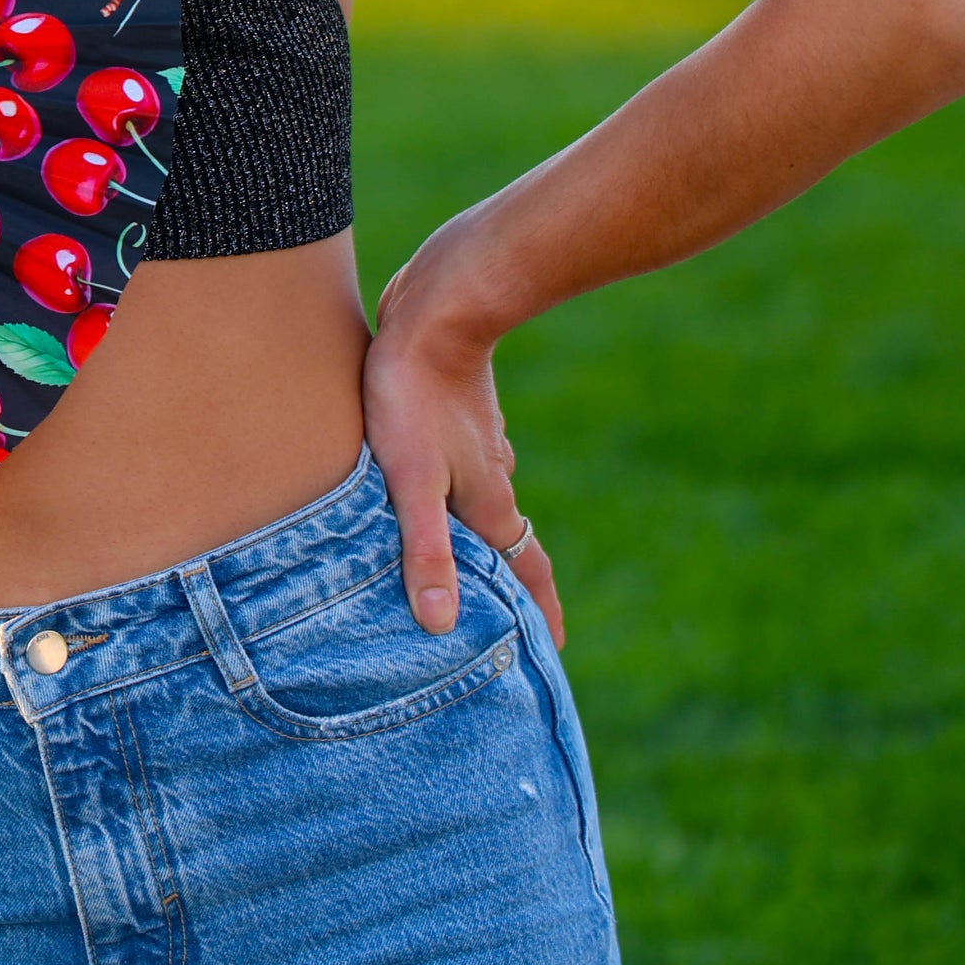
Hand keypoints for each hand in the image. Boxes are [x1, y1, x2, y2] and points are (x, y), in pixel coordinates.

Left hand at [366, 255, 565, 648]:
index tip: (552, 652)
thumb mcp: (412, 480)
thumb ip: (426, 549)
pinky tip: (440, 490)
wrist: (435, 312)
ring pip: (487, 503)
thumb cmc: (416, 396)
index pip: (524, 571)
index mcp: (490, 504)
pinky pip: (465, 470)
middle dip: (510, 583)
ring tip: (468, 563)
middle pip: (509, 542)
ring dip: (481, 537)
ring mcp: (479, 444)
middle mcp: (493, 477)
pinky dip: (459, 497)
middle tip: (509, 621)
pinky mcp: (458, 415)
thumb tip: (442, 624)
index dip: (538, 613)